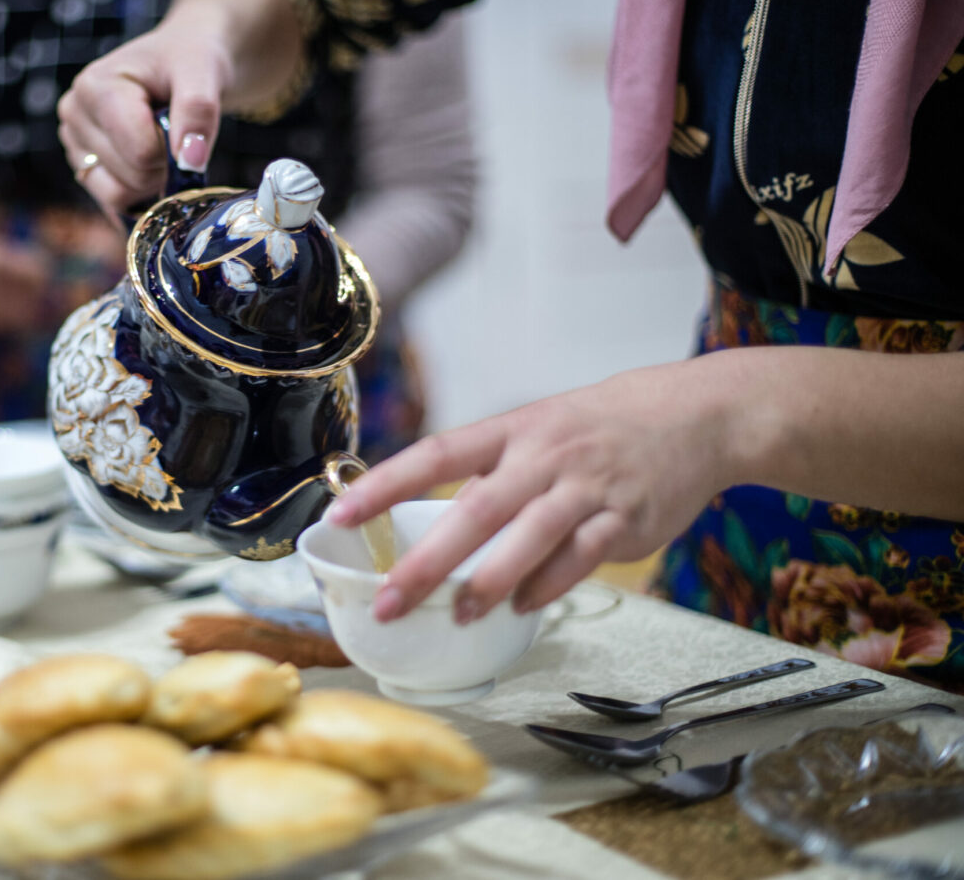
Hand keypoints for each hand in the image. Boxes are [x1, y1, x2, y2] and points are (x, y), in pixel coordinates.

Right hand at [57, 15, 229, 215]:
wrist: (180, 61)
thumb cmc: (187, 60)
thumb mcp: (202, 72)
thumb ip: (198, 111)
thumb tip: (190, 163)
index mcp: (94, 87)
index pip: (141, 151)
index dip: (174, 148)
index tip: (182, 122)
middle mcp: (74, 115)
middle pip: (131, 175)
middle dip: (164, 164)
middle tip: (174, 132)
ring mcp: (74, 143)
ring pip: (118, 195)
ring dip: (152, 181)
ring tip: (160, 143)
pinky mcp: (83, 166)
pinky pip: (113, 201)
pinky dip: (140, 192)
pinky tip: (150, 162)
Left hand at [325, 359, 736, 622]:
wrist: (691, 416)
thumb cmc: (594, 430)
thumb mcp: (535, 431)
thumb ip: (489, 476)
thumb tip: (435, 529)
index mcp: (511, 431)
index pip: (434, 455)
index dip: (385, 486)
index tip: (339, 517)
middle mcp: (544, 456)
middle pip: (476, 510)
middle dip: (429, 563)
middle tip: (390, 602)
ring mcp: (587, 488)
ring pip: (528, 538)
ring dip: (488, 582)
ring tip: (455, 615)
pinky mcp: (626, 520)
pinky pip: (580, 560)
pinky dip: (547, 586)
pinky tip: (520, 607)